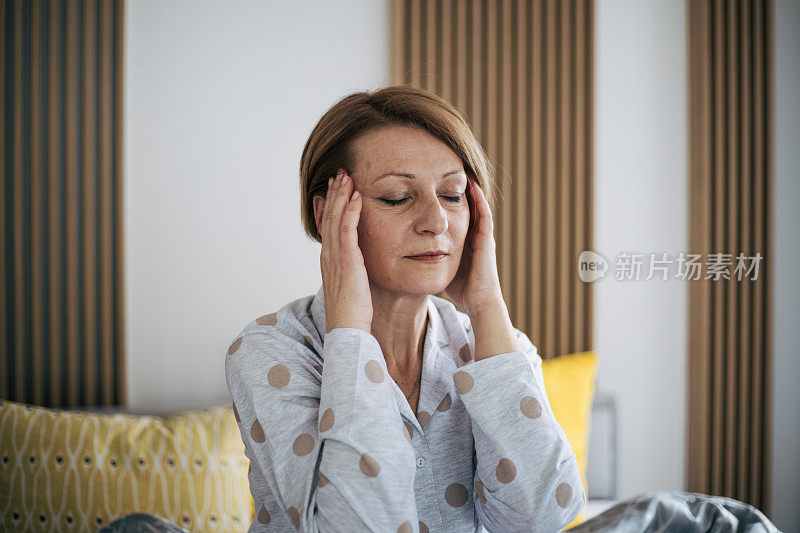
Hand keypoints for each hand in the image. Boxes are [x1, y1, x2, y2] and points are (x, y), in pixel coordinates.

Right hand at [319, 169, 372, 333]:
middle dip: (335, 194)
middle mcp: (329, 256)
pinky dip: (351, 212)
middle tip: (339, 173)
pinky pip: (347, 231)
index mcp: (330, 260)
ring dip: (341, 196)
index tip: (336, 188)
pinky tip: (356, 197)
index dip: (331, 205)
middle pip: (329, 217)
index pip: (328, 226)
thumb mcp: (352, 286)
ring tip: (346, 177)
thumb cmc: (352, 313)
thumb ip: (353, 271)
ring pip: (336, 219)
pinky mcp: (347, 262)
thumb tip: (358, 264)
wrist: (347, 330)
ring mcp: (336, 258)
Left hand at [442, 176, 502, 315]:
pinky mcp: (487, 240)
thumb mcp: (440, 263)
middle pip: (464, 203)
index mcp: (462, 237)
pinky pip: (484, 214)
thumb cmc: (459, 287)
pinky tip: (472, 186)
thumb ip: (428, 253)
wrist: (477, 302)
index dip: (445, 195)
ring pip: (476, 204)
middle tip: (447, 166)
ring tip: (461, 167)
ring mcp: (482, 235)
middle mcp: (473, 233)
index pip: (453, 210)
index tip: (432, 180)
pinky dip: (479, 199)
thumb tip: (405, 246)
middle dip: (456, 186)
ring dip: (470, 187)